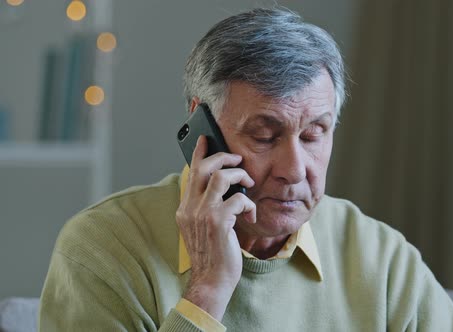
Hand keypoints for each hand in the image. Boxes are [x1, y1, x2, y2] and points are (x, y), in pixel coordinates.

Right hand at [175, 135, 255, 319]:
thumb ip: (207, 207)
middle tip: (238, 160)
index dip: (199, 154)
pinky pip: (238, 199)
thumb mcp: (203, 228)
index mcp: (185, 208)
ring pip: (220, 177)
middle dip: (223, 158)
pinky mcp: (218, 223)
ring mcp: (202, 215)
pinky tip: (251, 215)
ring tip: (248, 183)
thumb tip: (223, 187)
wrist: (211, 281)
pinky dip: (249, 204)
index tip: (206, 139)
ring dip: (239, 176)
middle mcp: (190, 208)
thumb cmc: (212, 255)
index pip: (191, 173)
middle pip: (203, 168)